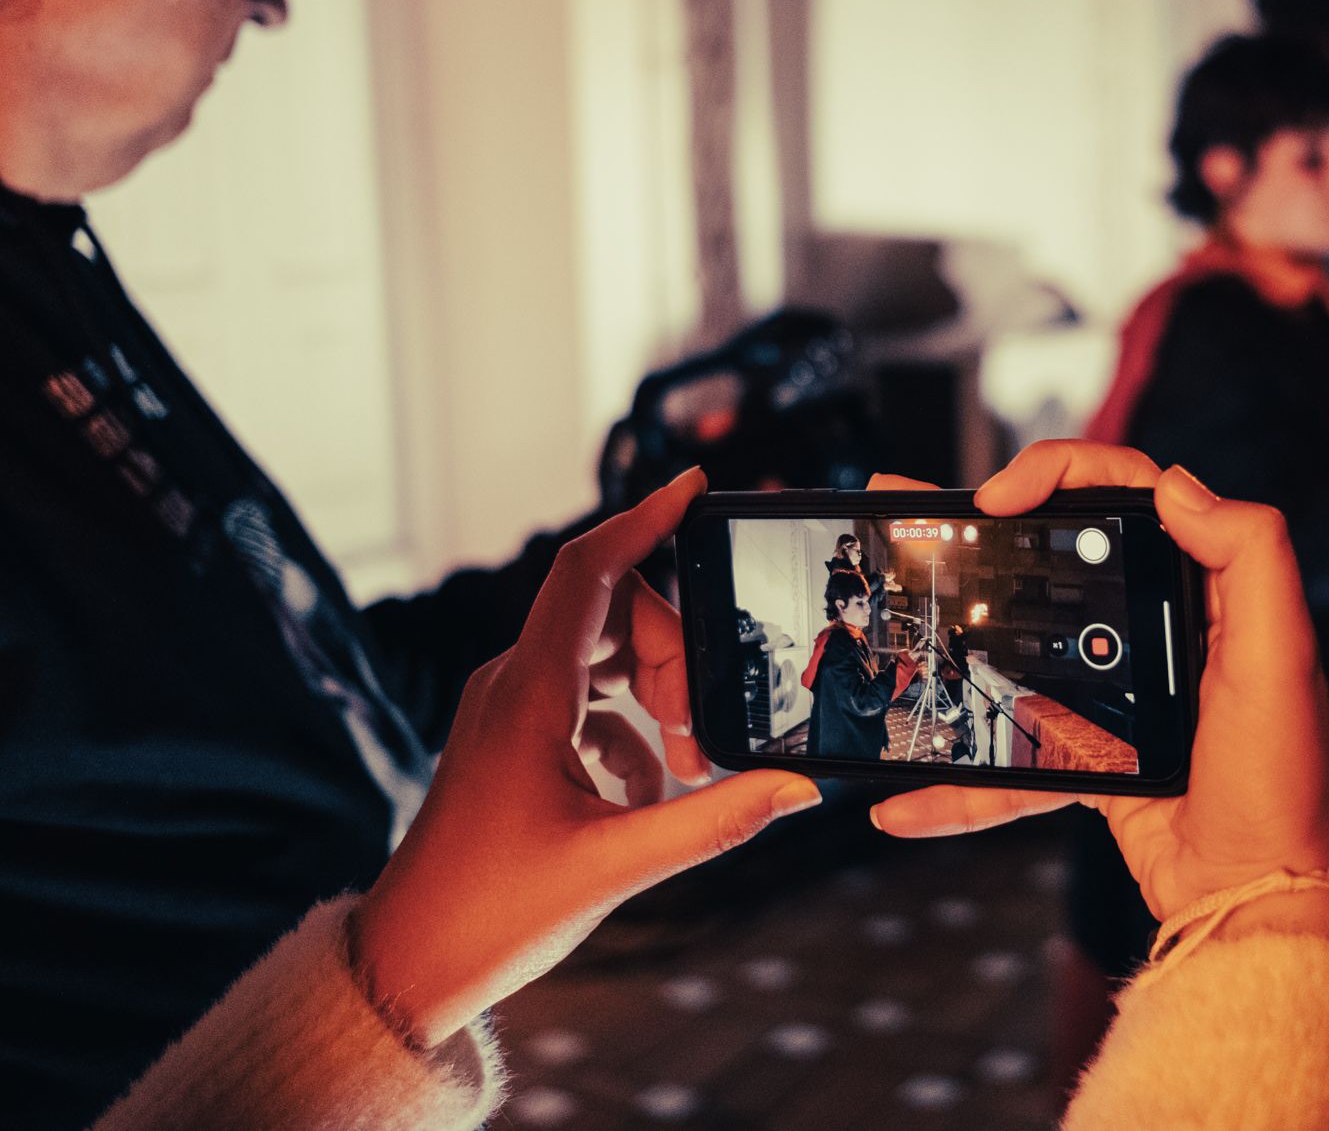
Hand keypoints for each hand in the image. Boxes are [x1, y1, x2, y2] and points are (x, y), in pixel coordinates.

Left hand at [349, 470, 820, 1047]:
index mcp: (529, 694)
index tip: (695, 487)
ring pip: (603, 657)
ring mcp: (507, 712)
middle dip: (678, 655)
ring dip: (658, 694)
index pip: (589, 569)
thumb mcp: (618, 866)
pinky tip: (649, 790)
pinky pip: (586, 701)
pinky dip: (631, 730)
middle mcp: (512, 686)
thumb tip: (797, 788)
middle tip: (709, 735)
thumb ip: (714, 820)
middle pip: (614, 614)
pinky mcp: (510, 743)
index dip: (643, 519)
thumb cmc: (492, 915)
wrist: (407, 965)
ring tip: (690, 766)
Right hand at [868, 443, 1328, 935]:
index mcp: (1206, 592)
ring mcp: (1117, 694)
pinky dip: (958, 784)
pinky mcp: (1088, 756)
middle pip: (1057, 554)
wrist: (1257, 900)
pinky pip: (1009, 756)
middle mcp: (1160, 630)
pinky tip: (909, 796)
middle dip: (980, 530)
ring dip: (950, 634)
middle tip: (913, 511)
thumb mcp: (1281, 660)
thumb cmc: (1284, 788)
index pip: (1129, 493)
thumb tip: (1179, 487)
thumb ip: (1251, 556)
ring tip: (888, 607)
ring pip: (1018, 648)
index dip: (1060, 473)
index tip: (1000, 496)